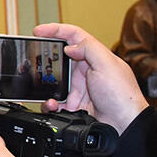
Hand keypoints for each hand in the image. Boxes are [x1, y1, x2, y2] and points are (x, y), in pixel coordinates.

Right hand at [32, 23, 146, 131]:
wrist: (124, 126)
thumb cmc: (122, 96)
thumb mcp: (108, 65)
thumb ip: (89, 49)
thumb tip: (70, 46)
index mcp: (95, 57)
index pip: (74, 36)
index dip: (56, 30)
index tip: (38, 31)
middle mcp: (86, 71)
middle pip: (60, 57)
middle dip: (45, 57)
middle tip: (32, 57)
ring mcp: (79, 88)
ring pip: (54, 80)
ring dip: (45, 84)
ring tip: (39, 85)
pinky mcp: (74, 104)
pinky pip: (55, 101)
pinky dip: (49, 103)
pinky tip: (52, 104)